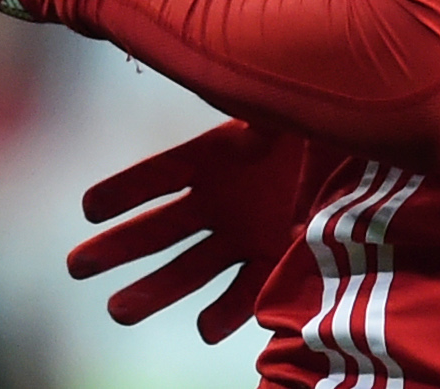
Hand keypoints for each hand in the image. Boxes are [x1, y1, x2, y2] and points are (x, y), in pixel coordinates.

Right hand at [68, 119, 307, 343]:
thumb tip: (247, 140)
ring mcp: (245, 234)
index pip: (159, 175)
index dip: (126, 190)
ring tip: (118, 310)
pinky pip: (245, 291)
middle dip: (117, 248)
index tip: (88, 208)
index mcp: (216, 155)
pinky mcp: (274, 259)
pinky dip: (227, 311)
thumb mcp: (288, 112)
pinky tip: (206, 326)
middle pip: (160, 229)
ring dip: (156, 290)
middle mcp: (221, 199)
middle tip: (76, 266)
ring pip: (191, 268)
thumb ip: (263, 123)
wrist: (363, 149)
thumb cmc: (320, 118)